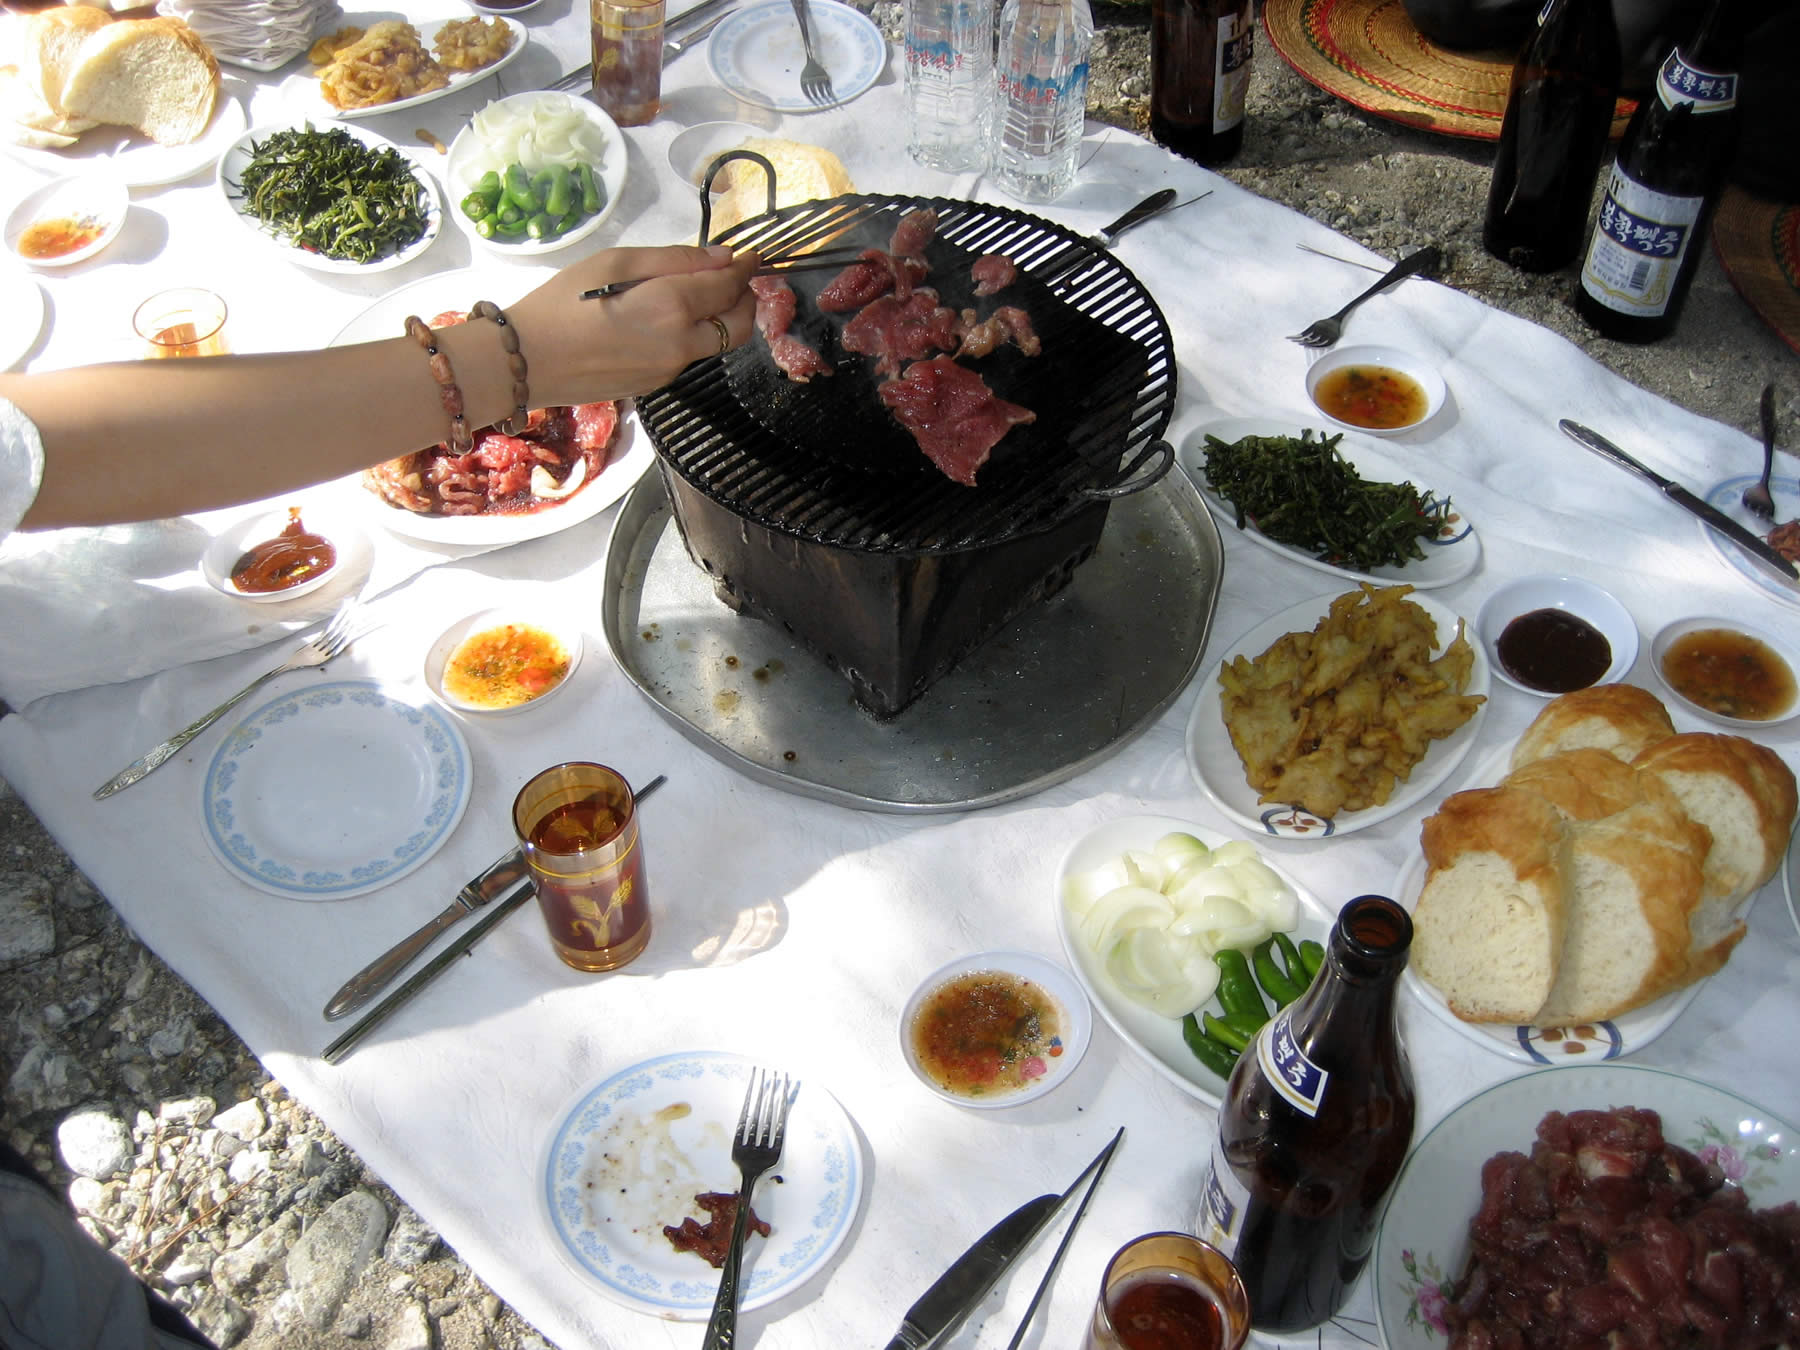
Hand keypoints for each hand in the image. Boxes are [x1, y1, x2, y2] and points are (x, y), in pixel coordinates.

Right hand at [511, 244, 758, 406]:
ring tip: (703, 294)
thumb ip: (674, 259)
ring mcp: (671, 371)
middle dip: (745, 299)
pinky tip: (667, 319)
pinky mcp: (657, 386)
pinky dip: (694, 335)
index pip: (729, 285)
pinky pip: (689, 357)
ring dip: (722, 319)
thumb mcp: (614, 262)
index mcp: (672, 307)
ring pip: (716, 344)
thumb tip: (722, 257)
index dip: (746, 268)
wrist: (526, 362)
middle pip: (739, 325)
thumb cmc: (561, 302)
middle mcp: (681, 345)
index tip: (751, 255)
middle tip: (735, 278)